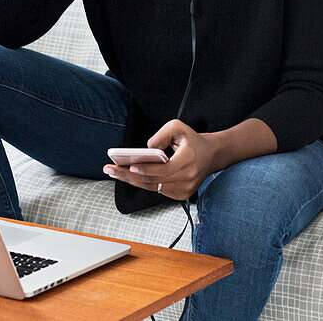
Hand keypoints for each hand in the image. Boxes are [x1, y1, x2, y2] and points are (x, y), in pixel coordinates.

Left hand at [103, 120, 217, 200]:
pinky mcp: (181, 194)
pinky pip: (158, 189)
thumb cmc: (193, 140)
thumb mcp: (178, 127)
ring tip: (115, 172)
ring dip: (133, 180)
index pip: (164, 169)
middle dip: (130, 175)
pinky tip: (130, 175)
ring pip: (153, 187)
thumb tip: (147, 148)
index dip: (146, 169)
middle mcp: (187, 178)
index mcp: (188, 161)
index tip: (129, 165)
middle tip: (110, 170)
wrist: (212, 155)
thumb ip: (161, 135)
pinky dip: (144, 182)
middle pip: (153, 181)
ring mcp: (184, 189)